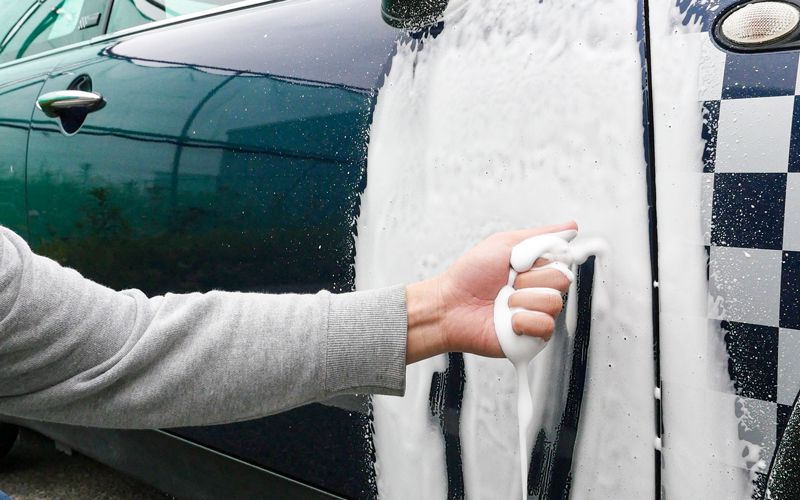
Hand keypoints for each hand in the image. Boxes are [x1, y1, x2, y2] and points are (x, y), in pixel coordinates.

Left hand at [405, 221, 576, 363]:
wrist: (449, 306)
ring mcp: (536, 315)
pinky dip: (523, 321)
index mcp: (535, 270)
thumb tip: (571, 226)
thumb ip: (541, 236)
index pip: (562, 260)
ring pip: (554, 303)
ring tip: (504, 303)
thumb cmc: (469, 275)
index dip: (542, 260)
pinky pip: (546, 326)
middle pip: (562, 280)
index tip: (520, 261)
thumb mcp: (505, 243)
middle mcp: (538, 292)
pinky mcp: (531, 338)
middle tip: (508, 283)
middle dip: (530, 278)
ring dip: (523, 300)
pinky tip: (508, 321)